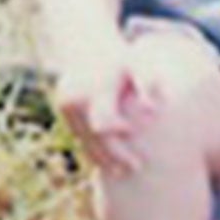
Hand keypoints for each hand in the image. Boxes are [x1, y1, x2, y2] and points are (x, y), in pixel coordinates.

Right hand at [53, 45, 163, 174]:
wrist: (88, 47)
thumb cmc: (122, 60)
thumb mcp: (139, 65)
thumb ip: (149, 86)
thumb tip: (155, 112)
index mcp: (96, 86)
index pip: (105, 119)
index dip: (120, 130)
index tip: (134, 136)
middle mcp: (77, 97)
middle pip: (95, 135)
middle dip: (115, 153)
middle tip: (136, 167)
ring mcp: (67, 105)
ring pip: (85, 138)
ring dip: (102, 156)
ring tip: (122, 171)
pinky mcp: (64, 111)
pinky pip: (79, 134)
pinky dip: (93, 147)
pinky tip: (108, 162)